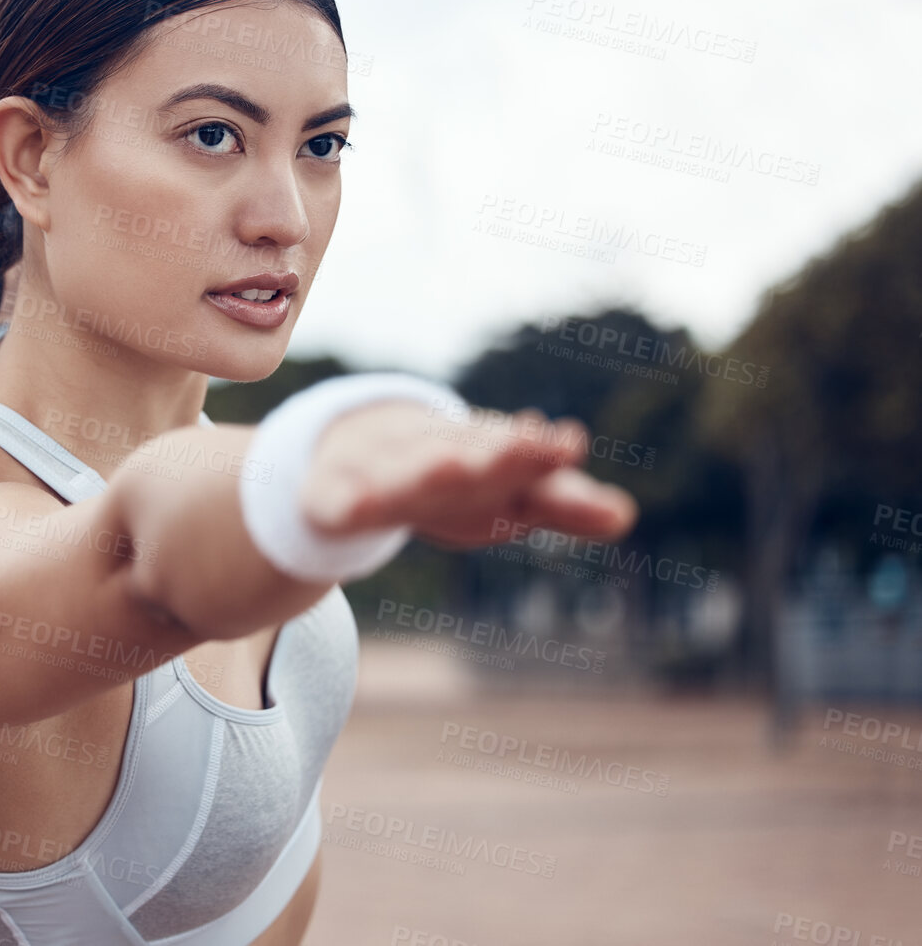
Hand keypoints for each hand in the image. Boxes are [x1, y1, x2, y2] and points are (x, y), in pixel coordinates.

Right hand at [298, 400, 637, 548]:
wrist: (357, 443)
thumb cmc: (453, 477)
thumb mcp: (507, 494)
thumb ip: (562, 504)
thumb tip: (625, 516)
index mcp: (483, 460)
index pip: (519, 459)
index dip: (542, 455)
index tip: (570, 442)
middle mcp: (434, 458)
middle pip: (468, 457)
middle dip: (498, 454)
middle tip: (534, 442)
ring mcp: (381, 473)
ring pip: (405, 473)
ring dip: (427, 467)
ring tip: (451, 463)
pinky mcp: (333, 494)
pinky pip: (334, 502)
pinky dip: (340, 503)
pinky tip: (346, 510)